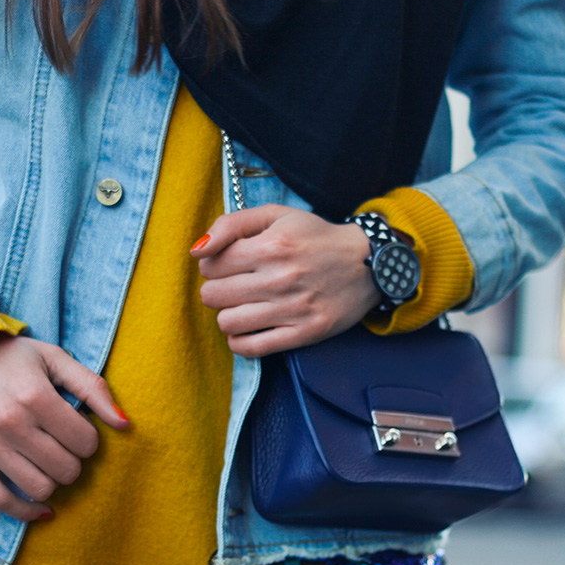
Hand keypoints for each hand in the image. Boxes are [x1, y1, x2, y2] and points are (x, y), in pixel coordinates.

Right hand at [0, 335, 128, 521]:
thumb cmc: (6, 357)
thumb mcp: (53, 358)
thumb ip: (92, 388)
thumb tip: (125, 425)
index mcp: (36, 396)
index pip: (85, 442)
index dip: (89, 440)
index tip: (79, 431)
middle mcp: (11, 424)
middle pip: (66, 469)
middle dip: (73, 462)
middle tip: (64, 448)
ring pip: (40, 488)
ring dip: (53, 481)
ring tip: (49, 464)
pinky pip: (2, 501)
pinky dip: (27, 511)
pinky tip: (42, 507)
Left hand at [191, 204, 380, 356]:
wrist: (368, 263)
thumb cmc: (317, 238)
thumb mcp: (277, 216)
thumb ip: (231, 224)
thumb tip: (196, 250)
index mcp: (272, 246)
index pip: (211, 264)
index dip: (213, 264)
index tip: (228, 264)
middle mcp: (280, 279)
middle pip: (213, 295)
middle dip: (216, 289)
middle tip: (233, 285)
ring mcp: (293, 309)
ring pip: (228, 322)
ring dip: (228, 314)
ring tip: (242, 306)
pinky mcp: (304, 334)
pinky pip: (252, 348)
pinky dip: (239, 341)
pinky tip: (246, 328)